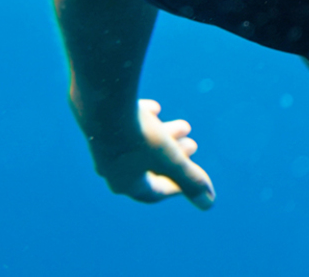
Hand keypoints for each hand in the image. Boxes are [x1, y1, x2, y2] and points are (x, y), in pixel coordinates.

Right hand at [83, 99, 214, 208]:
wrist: (103, 103)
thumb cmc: (139, 136)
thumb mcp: (171, 158)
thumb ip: (190, 179)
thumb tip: (209, 204)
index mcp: (125, 184)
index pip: (155, 193)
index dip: (177, 187)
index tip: (194, 179)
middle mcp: (111, 169)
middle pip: (149, 167)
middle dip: (175, 158)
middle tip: (193, 145)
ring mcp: (103, 147)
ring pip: (139, 146)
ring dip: (164, 137)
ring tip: (184, 126)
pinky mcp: (99, 125)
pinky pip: (124, 126)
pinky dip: (143, 120)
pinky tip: (155, 109)